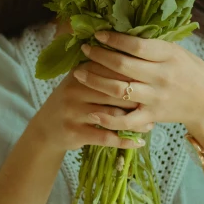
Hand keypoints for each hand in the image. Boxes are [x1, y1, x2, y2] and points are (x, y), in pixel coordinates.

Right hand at [32, 67, 154, 152]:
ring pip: (112, 116)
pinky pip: (105, 137)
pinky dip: (124, 141)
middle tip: (156, 105)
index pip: (113, 70)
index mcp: (81, 72)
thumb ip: (104, 70)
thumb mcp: (82, 81)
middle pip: (115, 92)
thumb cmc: (73, 101)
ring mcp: (74, 111)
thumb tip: (138, 62)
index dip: (135, 76)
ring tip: (150, 124)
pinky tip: (138, 142)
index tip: (153, 82)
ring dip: (134, 122)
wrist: (47, 128)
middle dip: (137, 100)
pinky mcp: (74, 132)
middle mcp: (75, 89)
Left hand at [72, 30, 203, 148]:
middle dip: (98, 56)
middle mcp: (161, 76)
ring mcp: (155, 98)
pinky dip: (108, 118)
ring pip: (118, 90)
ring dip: (95, 81)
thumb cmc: (192, 73)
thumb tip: (124, 30)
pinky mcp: (152, 117)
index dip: (114, 39)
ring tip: (79, 73)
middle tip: (84, 49)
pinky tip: (93, 111)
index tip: (98, 34)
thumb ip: (154, 45)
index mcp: (168, 56)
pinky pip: (127, 121)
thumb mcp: (178, 52)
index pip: (137, 45)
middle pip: (122, 66)